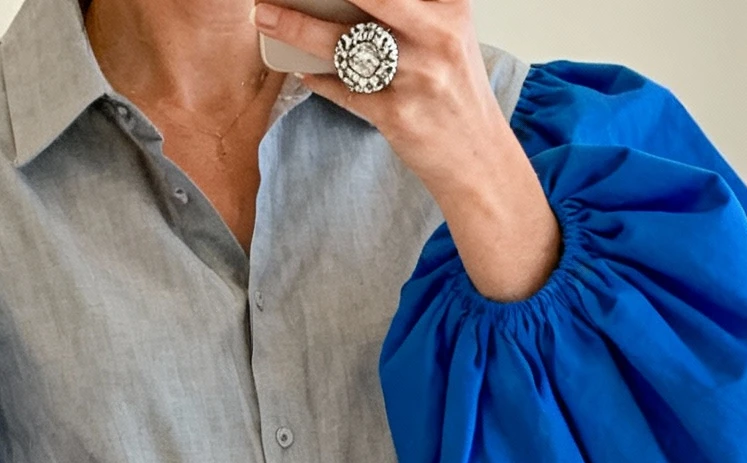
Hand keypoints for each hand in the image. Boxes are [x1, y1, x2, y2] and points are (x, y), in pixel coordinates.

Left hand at [251, 0, 560, 299]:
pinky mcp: (397, 115)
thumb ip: (410, 13)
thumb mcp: (446, 36)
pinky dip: (318, 79)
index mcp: (450, 8)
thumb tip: (346, 4)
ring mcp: (417, 77)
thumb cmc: (455, 96)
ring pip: (344, 44)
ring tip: (267, 18)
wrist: (478, 162)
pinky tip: (300, 69)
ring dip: (297, 30)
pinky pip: (344, 90)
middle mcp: (436, 36)